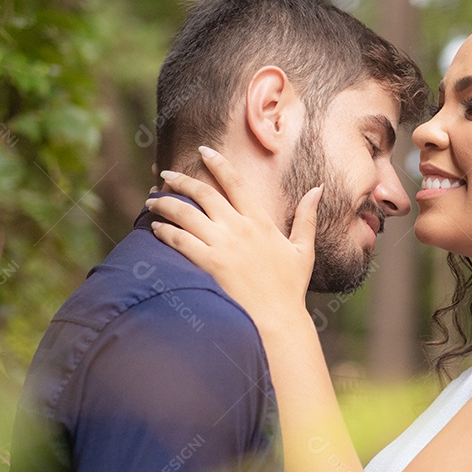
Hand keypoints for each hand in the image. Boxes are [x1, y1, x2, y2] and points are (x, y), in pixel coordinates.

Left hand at [145, 146, 322, 326]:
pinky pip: (179, 241)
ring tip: (153, 200)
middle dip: (182, 180)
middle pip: (204, 194)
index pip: (236, 183)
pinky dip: (164, 231)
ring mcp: (223, 246)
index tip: (203, 151)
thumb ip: (307, 218)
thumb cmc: (289, 288)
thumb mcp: (303, 250)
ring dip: (166, 204)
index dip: (218, 163)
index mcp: (260, 222)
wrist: (277, 320)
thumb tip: (318, 189)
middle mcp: (239, 229)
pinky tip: (155, 227)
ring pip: (186, 214)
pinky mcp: (208, 264)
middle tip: (166, 175)